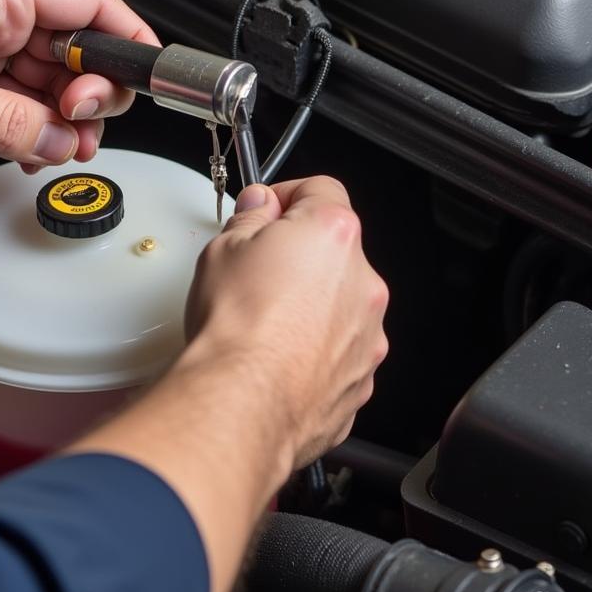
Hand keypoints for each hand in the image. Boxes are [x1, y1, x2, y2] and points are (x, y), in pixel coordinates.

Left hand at [0, 0, 157, 162]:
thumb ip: (8, 122)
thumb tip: (58, 140)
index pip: (91, 6)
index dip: (129, 40)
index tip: (151, 75)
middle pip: (75, 50)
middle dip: (91, 95)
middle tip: (81, 129)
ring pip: (44, 82)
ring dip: (59, 119)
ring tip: (60, 150)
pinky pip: (10, 103)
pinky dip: (26, 129)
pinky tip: (29, 152)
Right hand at [184, 176, 388, 468]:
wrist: (244, 403)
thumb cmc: (237, 327)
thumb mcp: (223, 249)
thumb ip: (250, 218)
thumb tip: (258, 208)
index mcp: (333, 234)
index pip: (321, 189)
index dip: (287, 195)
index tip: (265, 210)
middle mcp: (363, 282)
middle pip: (333, 250)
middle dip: (298, 255)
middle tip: (254, 270)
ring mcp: (368, 335)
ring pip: (339, 304)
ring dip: (309, 306)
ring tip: (263, 323)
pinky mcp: (361, 380)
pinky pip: (337, 352)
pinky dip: (313, 351)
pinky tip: (276, 359)